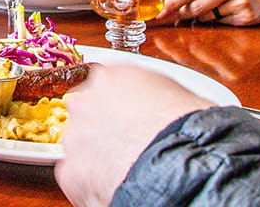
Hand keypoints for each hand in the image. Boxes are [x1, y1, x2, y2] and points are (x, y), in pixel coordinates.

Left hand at [55, 67, 214, 206]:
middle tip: (127, 144)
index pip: (105, 84)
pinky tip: (117, 185)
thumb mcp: (178, 94)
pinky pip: (79, 177)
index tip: (128, 118)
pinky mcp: (71, 171)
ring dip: (98, 155)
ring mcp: (75, 135)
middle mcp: (86, 100)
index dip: (118, 105)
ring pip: (81, 146)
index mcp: (113, 75)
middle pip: (87, 113)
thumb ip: (152, 95)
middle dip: (103, 128)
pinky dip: (94, 182)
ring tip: (127, 168)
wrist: (181, 165)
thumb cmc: (188, 129)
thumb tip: (159, 108)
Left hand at [161, 0, 259, 25]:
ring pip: (208, 16)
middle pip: (197, 6)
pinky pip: (221, 23)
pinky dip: (217, 20)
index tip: (160, 12)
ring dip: (202, 16)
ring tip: (213, 7)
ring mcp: (242, 1)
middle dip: (182, 13)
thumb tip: (167, 0)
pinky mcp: (248, 16)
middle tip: (172, 17)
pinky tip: (227, 12)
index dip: (172, 3)